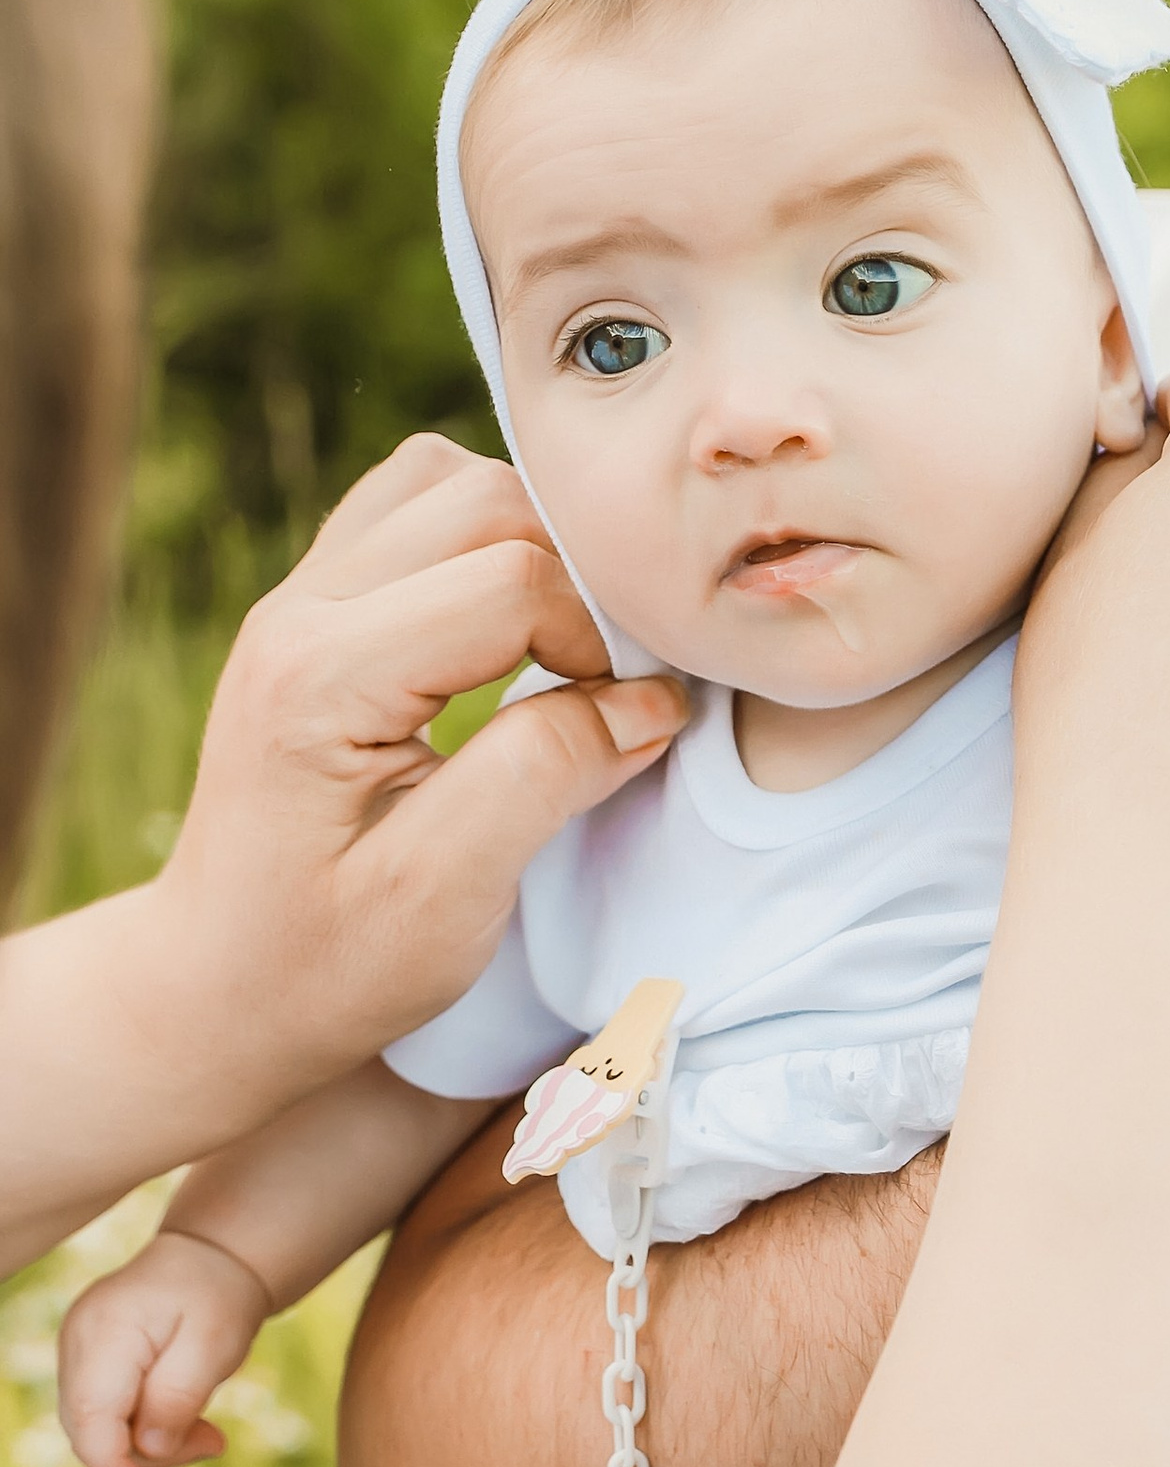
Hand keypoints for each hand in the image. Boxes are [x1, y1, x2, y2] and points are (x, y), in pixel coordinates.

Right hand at [56, 1230, 270, 1466]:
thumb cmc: (217, 1295)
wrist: (210, 1260)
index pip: (91, 1418)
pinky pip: (109, 1420)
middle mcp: (78, 1346)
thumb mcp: (214, 1345)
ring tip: (214, 1443)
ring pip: (100, 1434)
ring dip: (154, 1457)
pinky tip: (192, 1436)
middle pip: (91, 1435)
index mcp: (105, 1332)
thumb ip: (178, 1397)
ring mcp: (79, 1358)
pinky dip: (147, 1438)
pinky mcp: (92, 1370)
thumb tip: (151, 1452)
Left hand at [145, 436, 688, 1090]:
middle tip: (612, 679)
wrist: (221, 984)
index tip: (628, 724)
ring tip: (569, 644)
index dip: (601, 640)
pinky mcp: (316, 605)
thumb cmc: (327, 963)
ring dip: (534, 544)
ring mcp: (299, 597)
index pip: (512, 583)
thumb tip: (651, 701)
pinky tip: (518, 623)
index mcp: (321, 677)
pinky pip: (416, 507)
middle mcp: (298, 610)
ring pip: (450, 481)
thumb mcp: (444, 900)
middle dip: (579, 575)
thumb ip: (543, 782)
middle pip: (486, 503)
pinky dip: (488, 541)